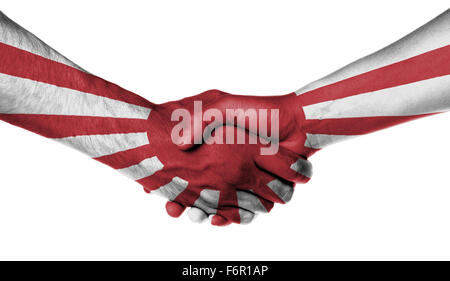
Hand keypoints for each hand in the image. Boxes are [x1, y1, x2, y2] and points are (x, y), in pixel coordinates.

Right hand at [95, 94, 311, 225]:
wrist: (296, 123)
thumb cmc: (259, 112)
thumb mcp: (224, 106)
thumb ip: (202, 119)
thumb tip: (178, 143)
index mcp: (215, 150)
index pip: (185, 171)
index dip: (170, 183)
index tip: (158, 191)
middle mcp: (226, 169)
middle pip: (198, 194)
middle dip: (184, 203)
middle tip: (174, 209)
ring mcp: (242, 182)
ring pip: (217, 206)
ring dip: (204, 213)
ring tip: (195, 214)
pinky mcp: (259, 193)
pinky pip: (242, 212)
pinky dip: (230, 218)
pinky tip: (219, 218)